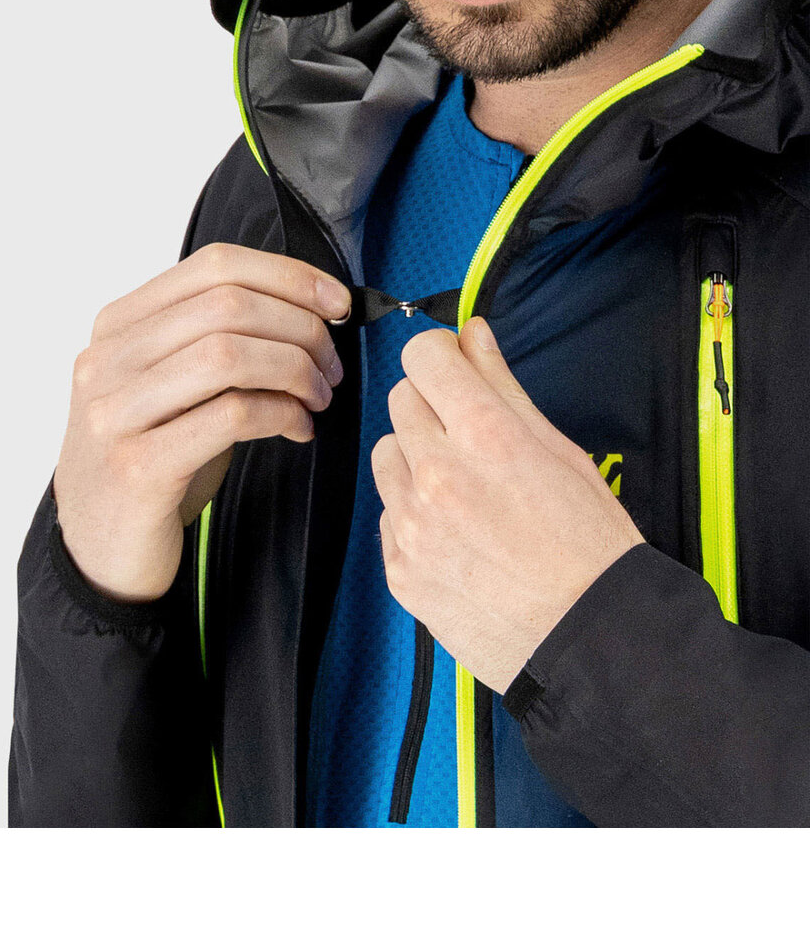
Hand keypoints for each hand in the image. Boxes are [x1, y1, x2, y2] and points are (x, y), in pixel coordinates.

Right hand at [53, 242, 349, 602]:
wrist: (97, 550)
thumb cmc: (152, 461)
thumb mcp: (172, 386)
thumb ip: (213, 339)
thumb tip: (307, 305)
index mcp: (118, 325)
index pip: (214, 266)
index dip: (289, 277)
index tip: (336, 304)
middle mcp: (107, 359)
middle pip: (228, 305)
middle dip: (301, 329)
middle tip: (332, 365)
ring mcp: (116, 412)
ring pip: (230, 354)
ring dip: (296, 370)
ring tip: (318, 397)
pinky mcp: (138, 465)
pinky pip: (232, 415)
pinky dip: (282, 414)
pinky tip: (298, 428)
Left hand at [371, 315, 643, 693]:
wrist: (591, 642)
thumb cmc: (591, 547)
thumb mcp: (560, 450)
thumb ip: (503, 385)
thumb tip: (471, 334)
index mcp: (486, 434)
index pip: (422, 355)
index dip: (441, 357)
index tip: (454, 370)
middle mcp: (438, 473)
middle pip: (400, 400)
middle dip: (432, 407)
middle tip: (471, 439)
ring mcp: (413, 525)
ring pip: (386, 455)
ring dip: (415, 459)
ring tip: (464, 491)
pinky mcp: (399, 569)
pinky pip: (388, 514)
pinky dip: (412, 514)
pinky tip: (457, 533)